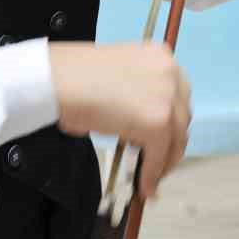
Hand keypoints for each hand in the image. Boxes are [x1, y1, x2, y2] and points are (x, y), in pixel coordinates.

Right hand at [49, 42, 189, 199]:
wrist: (56, 81)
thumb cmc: (73, 77)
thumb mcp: (117, 77)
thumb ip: (138, 94)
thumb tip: (141, 128)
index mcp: (160, 55)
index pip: (177, 95)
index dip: (171, 122)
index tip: (164, 139)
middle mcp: (170, 72)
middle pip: (181, 117)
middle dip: (170, 142)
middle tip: (157, 161)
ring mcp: (167, 97)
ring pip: (176, 138)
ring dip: (163, 159)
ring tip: (149, 175)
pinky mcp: (158, 122)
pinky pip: (160, 155)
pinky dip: (152, 172)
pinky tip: (143, 183)